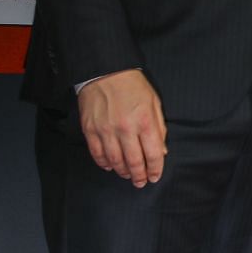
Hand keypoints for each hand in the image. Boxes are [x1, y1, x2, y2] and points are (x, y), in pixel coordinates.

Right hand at [78, 68, 166, 186]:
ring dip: (123, 172)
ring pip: (115, 161)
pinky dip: (104, 163)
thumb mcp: (154, 103)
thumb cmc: (132, 85)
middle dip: (140, 176)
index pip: (153, 154)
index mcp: (145, 121)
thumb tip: (161, 151)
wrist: (105, 70)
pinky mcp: (90, 129)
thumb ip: (159, 128)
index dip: (156, 169)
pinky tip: (110, 166)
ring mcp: (106, 130)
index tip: (155, 176)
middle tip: (141, 182)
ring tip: (128, 175)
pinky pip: (97, 154)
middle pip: (134, 162)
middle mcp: (125, 128)